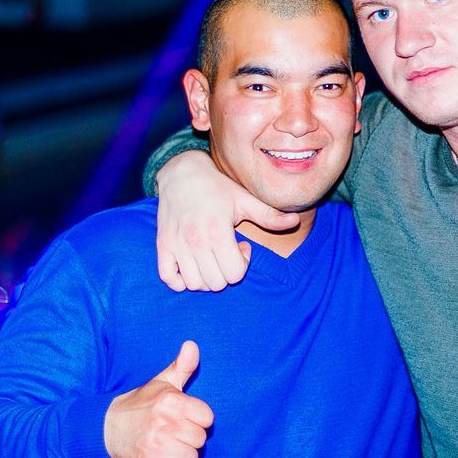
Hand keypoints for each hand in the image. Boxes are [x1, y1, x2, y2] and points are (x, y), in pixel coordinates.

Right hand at [104, 341, 214, 457]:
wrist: (105, 427)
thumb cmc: (140, 403)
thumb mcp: (161, 382)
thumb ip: (181, 366)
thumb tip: (193, 344)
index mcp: (172, 402)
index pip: (207, 418)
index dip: (198, 419)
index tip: (183, 417)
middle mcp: (165, 425)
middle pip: (200, 440)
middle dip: (189, 438)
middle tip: (170, 432)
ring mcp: (157, 448)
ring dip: (182, 456)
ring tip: (165, 446)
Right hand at [155, 151, 300, 291]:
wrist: (182, 174)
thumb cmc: (218, 187)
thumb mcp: (245, 199)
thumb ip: (269, 215)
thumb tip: (294, 221)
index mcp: (217, 232)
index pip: (234, 274)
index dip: (243, 264)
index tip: (241, 246)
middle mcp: (195, 242)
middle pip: (216, 283)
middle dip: (226, 272)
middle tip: (226, 252)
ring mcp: (176, 245)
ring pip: (194, 284)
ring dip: (206, 277)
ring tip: (211, 258)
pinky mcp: (162, 246)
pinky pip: (168, 278)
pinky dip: (180, 280)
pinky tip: (191, 266)